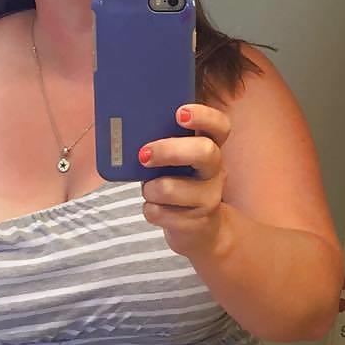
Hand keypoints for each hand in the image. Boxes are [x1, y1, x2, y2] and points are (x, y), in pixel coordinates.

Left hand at [139, 105, 230, 257]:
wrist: (200, 231)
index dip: (203, 116)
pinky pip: (160, 213)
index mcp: (211, 148)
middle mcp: (215, 171)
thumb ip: (163, 145)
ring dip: (150, 189)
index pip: (219, 126)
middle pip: (204, 151)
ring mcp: (209, 198)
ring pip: (170, 188)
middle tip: (144, 155)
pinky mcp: (197, 223)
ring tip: (149, 190)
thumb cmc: (179, 185)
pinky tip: (156, 209)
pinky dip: (150, 210)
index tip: (180, 113)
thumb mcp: (176, 162)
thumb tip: (125, 132)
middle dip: (169, 150)